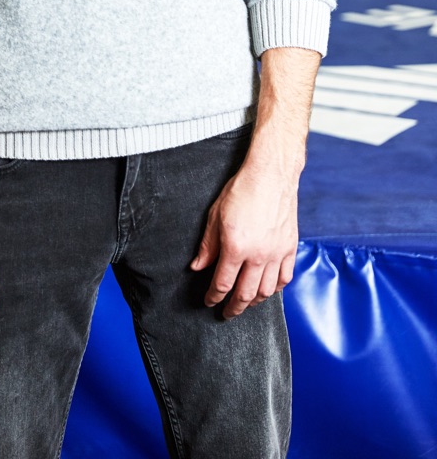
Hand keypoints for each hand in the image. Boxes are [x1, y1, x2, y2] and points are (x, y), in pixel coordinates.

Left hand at [190, 163, 298, 318]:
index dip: (213, 296)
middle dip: (234, 307)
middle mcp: (258, 255)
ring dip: (254, 302)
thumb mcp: (215, 215)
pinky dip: (276, 289)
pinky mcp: (290, 248)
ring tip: (246, 304)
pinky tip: (268, 290)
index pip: (222, 283)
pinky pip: (285, 278)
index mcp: (236, 247)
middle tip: (226, 313)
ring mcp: (277, 253)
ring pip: (266, 291)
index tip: (209, 301)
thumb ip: (208, 245)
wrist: (271, 175)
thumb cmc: (241, 190)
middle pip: (245, 294)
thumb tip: (197, 267)